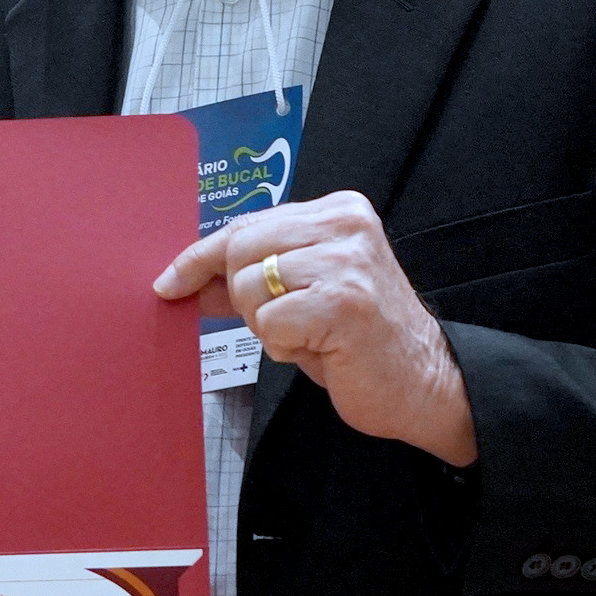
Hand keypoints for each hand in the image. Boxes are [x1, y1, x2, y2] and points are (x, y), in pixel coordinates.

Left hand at [155, 189, 476, 466]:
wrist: (425, 384)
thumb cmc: (361, 341)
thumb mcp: (304, 295)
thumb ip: (254, 277)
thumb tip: (189, 279)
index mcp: (338, 211)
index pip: (247, 224)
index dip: (201, 256)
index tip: (170, 280)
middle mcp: (345, 226)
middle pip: (239, 249)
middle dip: (242, 297)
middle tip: (283, 322)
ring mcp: (346, 262)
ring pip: (248, 288)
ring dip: (267, 326)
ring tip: (310, 335)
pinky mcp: (342, 303)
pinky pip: (269, 324)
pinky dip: (283, 347)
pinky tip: (320, 350)